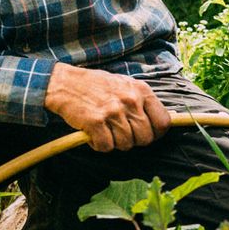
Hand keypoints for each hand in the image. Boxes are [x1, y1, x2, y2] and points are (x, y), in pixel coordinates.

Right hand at [44, 64, 172, 151]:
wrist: (65, 83)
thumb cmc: (96, 85)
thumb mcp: (125, 85)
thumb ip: (142, 101)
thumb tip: (162, 122)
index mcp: (141, 91)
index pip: (163, 122)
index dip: (156, 134)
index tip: (147, 134)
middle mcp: (130, 101)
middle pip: (145, 138)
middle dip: (134, 140)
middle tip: (120, 133)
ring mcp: (113, 111)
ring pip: (126, 144)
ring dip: (115, 142)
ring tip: (105, 130)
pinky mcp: (96, 122)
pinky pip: (106, 147)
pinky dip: (99, 145)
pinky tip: (94, 133)